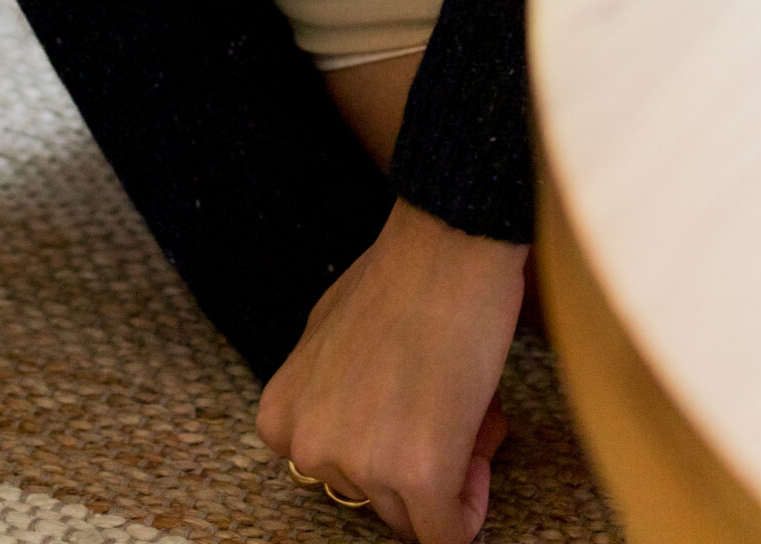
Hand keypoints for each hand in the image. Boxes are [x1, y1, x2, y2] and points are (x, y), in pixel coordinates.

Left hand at [257, 199, 526, 543]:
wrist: (446, 247)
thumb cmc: (397, 280)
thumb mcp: (325, 338)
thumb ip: (327, 395)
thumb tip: (363, 439)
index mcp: (281, 416)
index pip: (336, 475)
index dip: (382, 449)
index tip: (410, 412)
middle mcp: (309, 448)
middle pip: (375, 498)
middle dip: (419, 462)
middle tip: (448, 405)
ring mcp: (360, 466)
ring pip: (414, 515)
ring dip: (450, 474)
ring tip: (465, 406)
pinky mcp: (419, 477)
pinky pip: (447, 535)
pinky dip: (469, 509)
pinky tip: (479, 450)